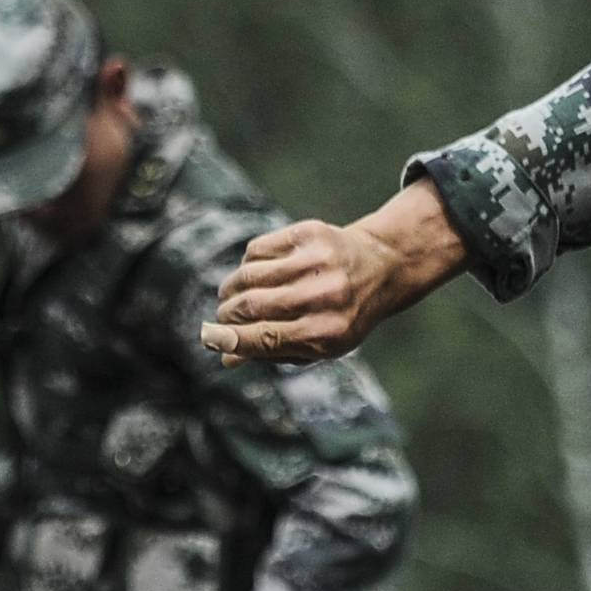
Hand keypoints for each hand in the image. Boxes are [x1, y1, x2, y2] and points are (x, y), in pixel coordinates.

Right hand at [202, 180, 466, 366]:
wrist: (383, 267)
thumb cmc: (343, 314)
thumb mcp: (319, 344)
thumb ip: (273, 352)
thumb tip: (226, 357)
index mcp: (327, 333)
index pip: (264, 338)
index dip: (229, 339)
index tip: (207, 337)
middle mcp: (324, 296)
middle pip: (252, 305)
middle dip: (228, 313)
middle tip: (222, 316)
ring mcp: (317, 261)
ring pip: (250, 274)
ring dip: (231, 287)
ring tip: (230, 294)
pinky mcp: (310, 233)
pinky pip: (258, 249)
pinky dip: (249, 264)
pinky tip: (256, 272)